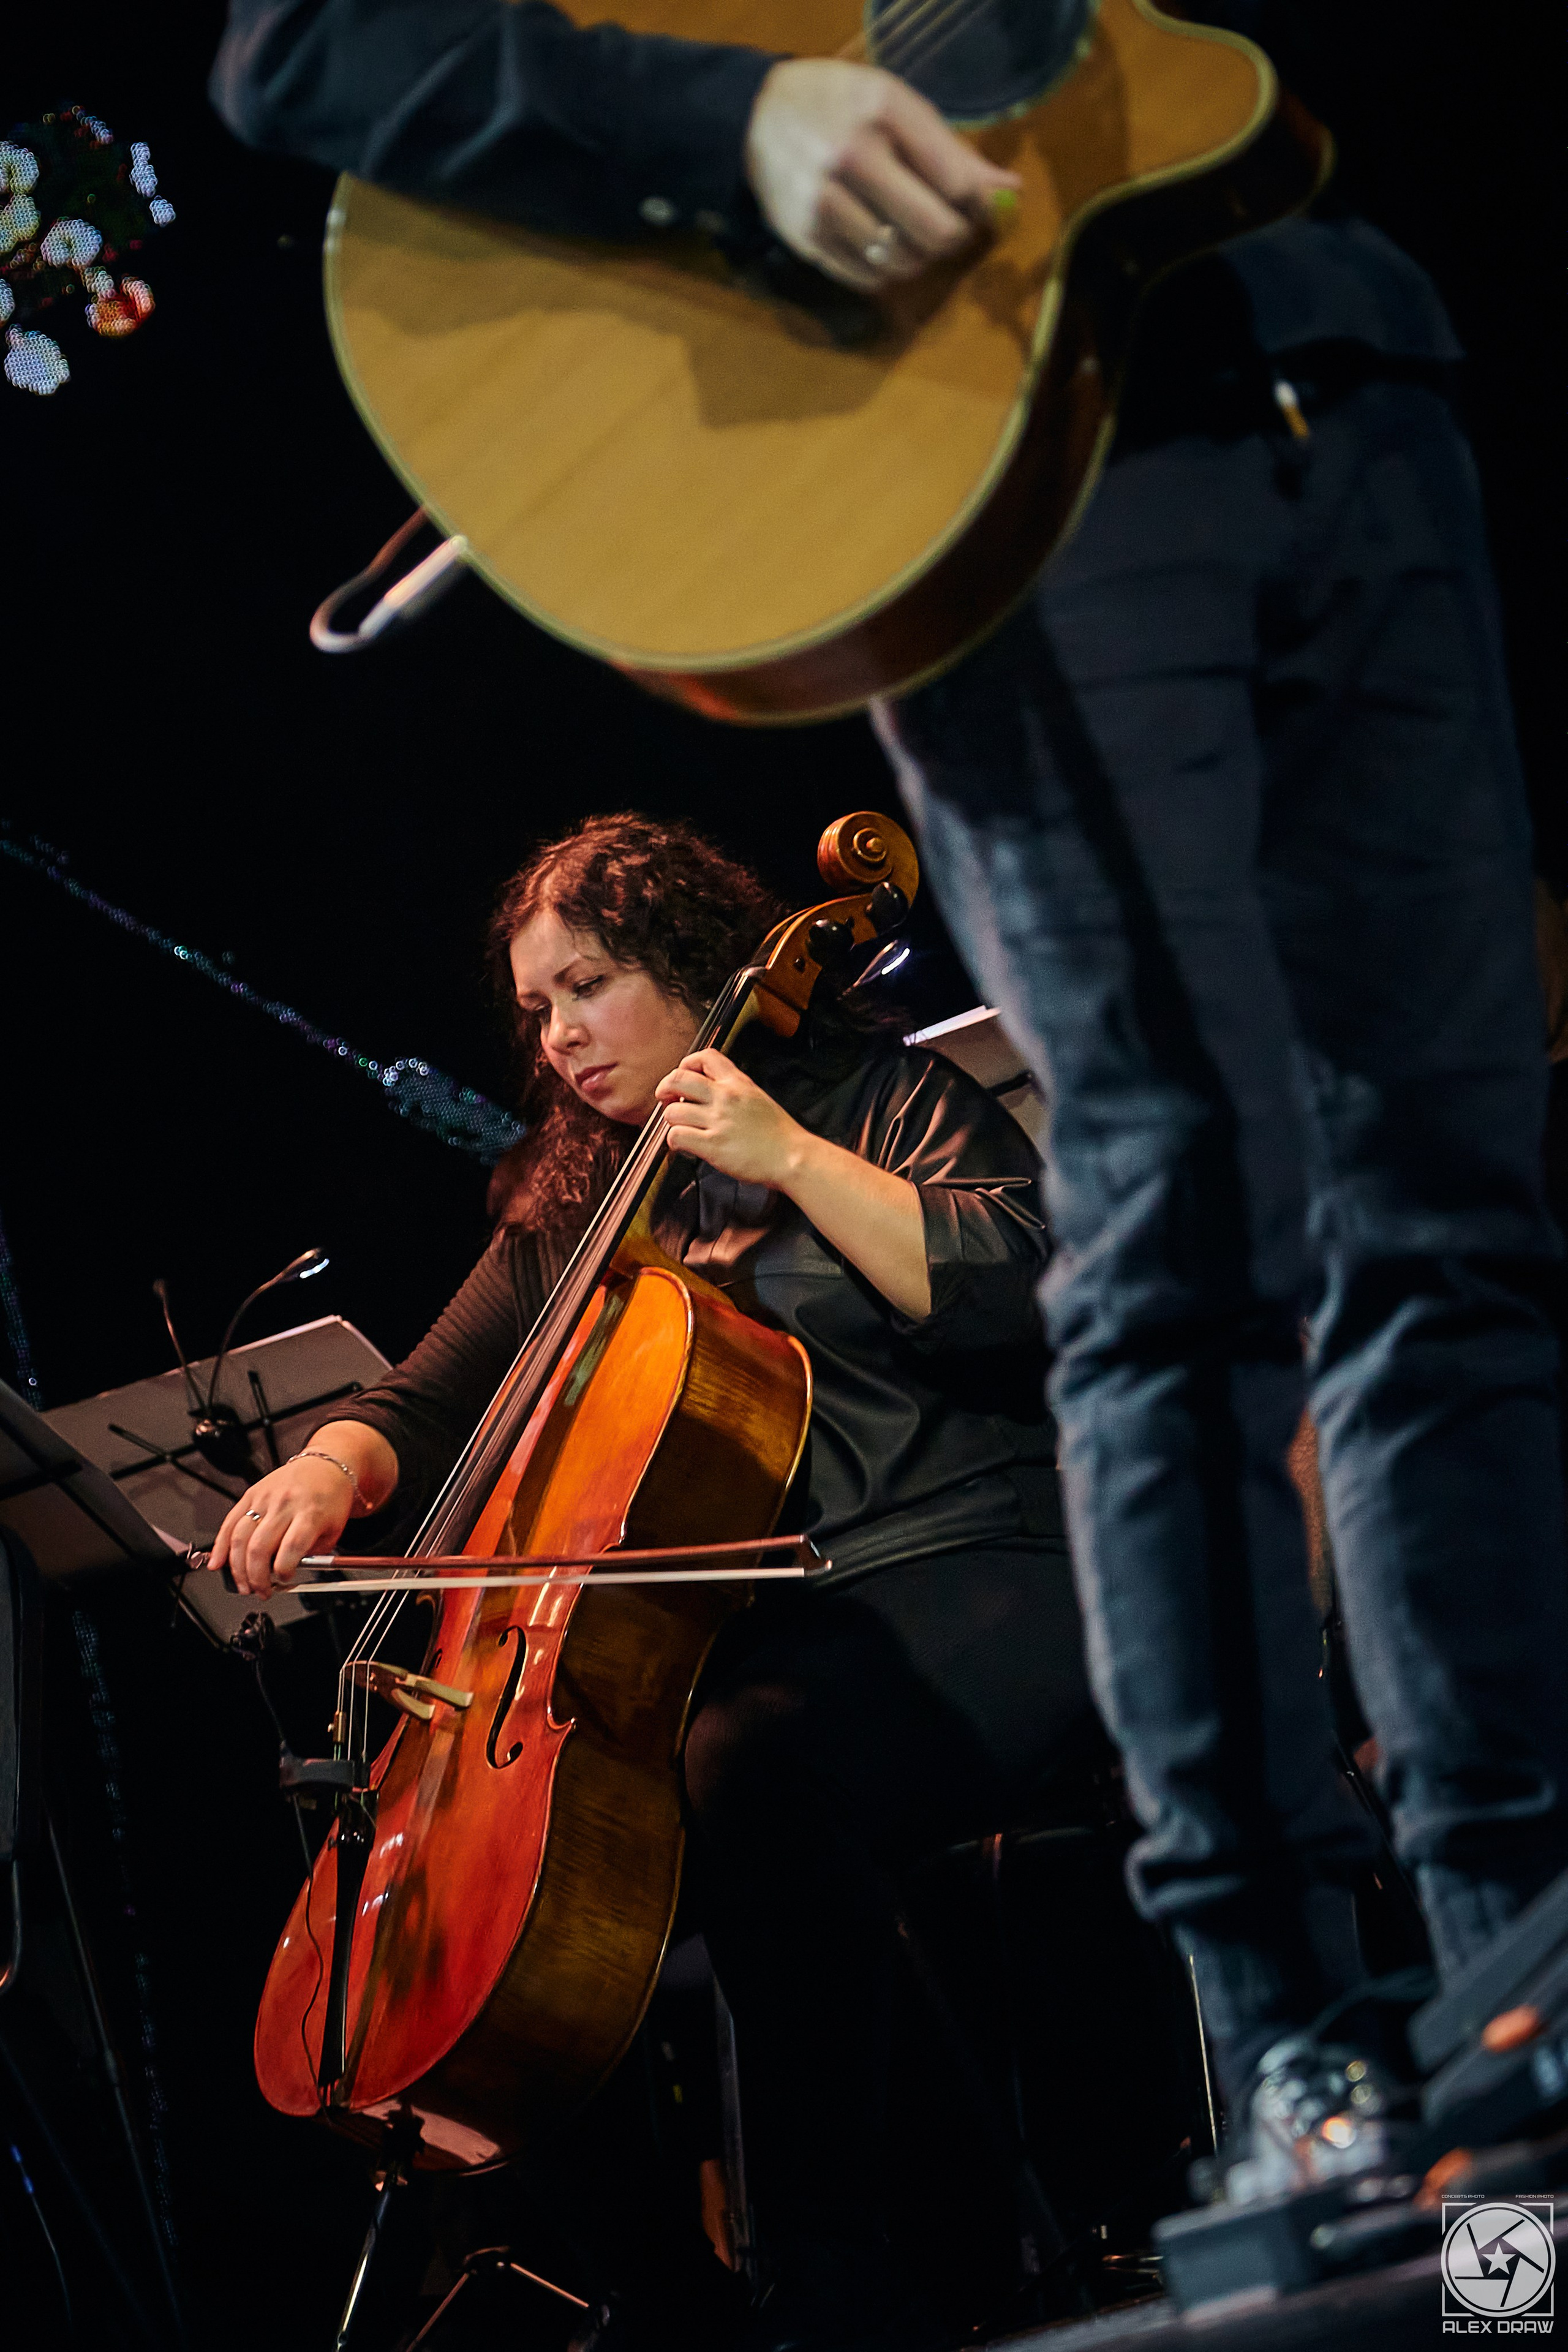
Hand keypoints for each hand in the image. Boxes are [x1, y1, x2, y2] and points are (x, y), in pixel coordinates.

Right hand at [210, 1457, 354, 1598]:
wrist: (325, 1466)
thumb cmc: (331, 1498)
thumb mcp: (334, 1529)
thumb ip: (312, 1554)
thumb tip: (285, 1576)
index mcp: (310, 1513)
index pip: (291, 1547)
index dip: (284, 1570)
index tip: (285, 1580)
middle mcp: (285, 1504)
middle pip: (259, 1547)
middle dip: (256, 1577)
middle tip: (260, 1591)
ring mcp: (265, 1498)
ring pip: (240, 1537)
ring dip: (237, 1568)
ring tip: (243, 1585)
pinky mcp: (251, 1494)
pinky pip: (230, 1522)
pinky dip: (220, 1546)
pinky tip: (217, 1563)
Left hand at [656, 1049, 806, 1187]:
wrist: (793, 1157)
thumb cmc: (779, 1134)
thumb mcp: (757, 1098)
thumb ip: (734, 1090)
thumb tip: (709, 1091)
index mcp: (738, 1083)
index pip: (704, 1056)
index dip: (686, 1064)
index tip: (683, 1078)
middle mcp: (726, 1097)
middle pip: (678, 1079)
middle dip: (665, 1088)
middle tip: (667, 1099)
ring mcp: (718, 1121)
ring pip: (672, 1111)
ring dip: (672, 1120)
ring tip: (682, 1128)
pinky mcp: (713, 1145)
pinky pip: (676, 1136)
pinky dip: (674, 1142)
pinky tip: (683, 1145)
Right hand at [744, 59, 1020, 292]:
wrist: (757, 119)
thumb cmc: (841, 107)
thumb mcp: (896, 106)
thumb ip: (951, 150)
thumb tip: (1010, 193)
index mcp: (881, 114)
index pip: (955, 181)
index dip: (978, 203)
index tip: (976, 205)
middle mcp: (850, 160)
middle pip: (934, 231)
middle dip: (951, 236)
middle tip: (946, 226)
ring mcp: (824, 205)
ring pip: (902, 262)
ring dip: (917, 256)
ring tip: (908, 233)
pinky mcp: (806, 240)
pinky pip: (867, 279)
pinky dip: (885, 270)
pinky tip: (879, 245)